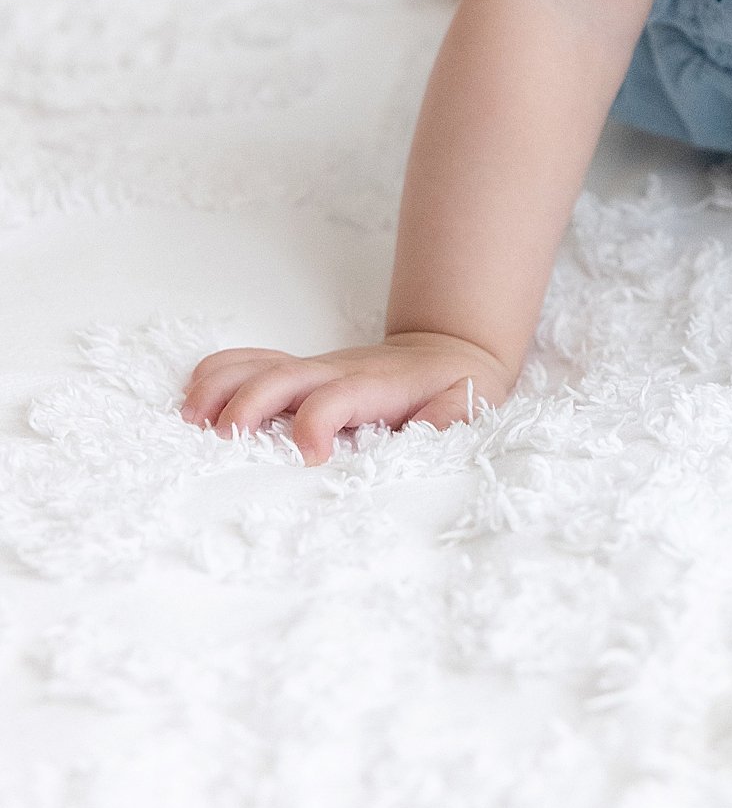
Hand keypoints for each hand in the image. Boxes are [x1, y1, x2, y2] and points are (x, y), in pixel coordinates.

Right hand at [180, 331, 511, 465]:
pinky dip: (215, 376)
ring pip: (255, 363)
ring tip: (189, 420)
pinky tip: (192, 404)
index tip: (310, 458)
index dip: (317, 424)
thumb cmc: (452, 385)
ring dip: (218, 386)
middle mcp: (334, 372)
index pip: (336, 398)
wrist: (444, 350)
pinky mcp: (296, 372)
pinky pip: (247, 362)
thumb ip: (447, 421)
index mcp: (374, 386)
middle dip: (248, 404)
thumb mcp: (467, 402)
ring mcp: (311, 369)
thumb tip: (424, 441)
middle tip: (224, 440)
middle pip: (280, 377)